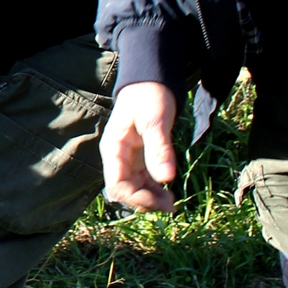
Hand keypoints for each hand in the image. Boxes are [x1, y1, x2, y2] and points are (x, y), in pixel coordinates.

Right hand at [100, 81, 178, 212]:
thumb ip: (159, 149)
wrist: (151, 82)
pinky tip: (169, 193)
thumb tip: (166, 179)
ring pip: (135, 189)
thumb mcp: (155, 121)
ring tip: (173, 202)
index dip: (136, 198)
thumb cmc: (149, 97)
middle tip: (171, 204)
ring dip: (151, 199)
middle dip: (145, 202)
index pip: (117, 185)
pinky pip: (144, 181)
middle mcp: (118, 158)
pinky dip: (155, 190)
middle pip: (125, 191)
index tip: (160, 199)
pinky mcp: (140, 159)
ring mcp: (128, 159)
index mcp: (113, 149)